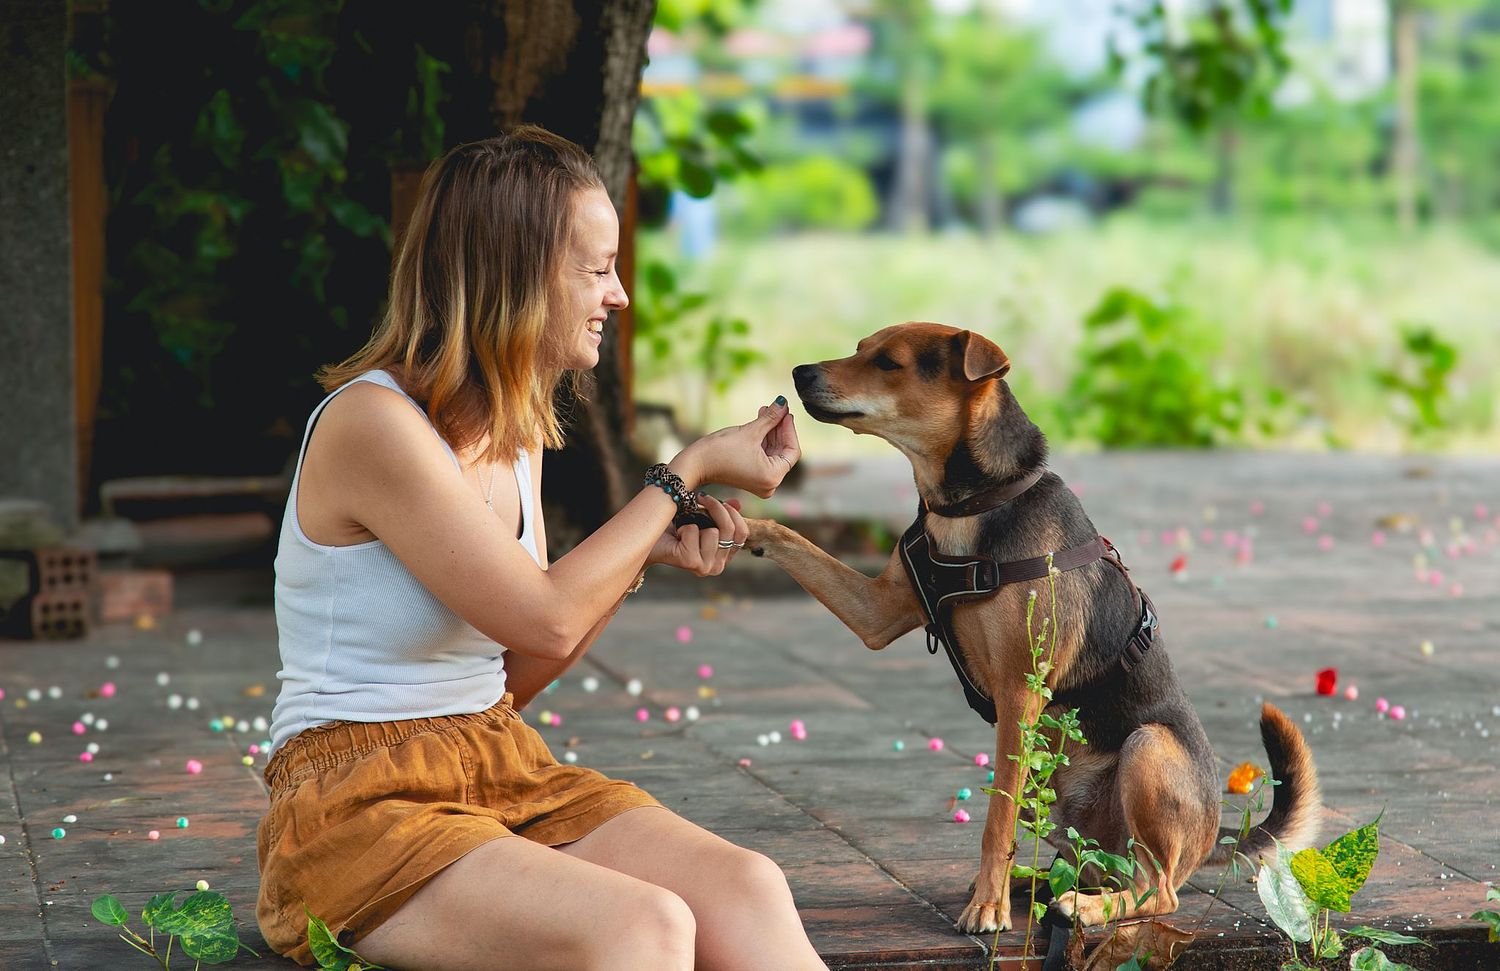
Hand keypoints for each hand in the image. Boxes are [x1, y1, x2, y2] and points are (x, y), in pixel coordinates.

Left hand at [647, 495, 748, 576]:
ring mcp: (705, 567)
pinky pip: (694, 532)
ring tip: (683, 527)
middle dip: (716, 508)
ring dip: (695, 522)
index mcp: (724, 557)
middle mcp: (717, 566)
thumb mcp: (701, 518)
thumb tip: (737, 503)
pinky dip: (683, 528)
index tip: (720, 500)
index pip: (741, 534)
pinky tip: (676, 536)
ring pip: (713, 532)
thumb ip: (721, 514)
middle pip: (730, 530)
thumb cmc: (674, 528)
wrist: (647, 540)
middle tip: (701, 498)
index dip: (733, 514)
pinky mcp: (691, 563)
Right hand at [672, 398, 800, 497]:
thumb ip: (771, 417)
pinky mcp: (752, 477)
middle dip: (779, 429)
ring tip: (766, 411)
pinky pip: (764, 457)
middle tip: (778, 408)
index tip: (786, 412)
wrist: (696, 464)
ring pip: (773, 452)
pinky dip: (763, 441)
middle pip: (783, 452)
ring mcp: (761, 482)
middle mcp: (770, 484)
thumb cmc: (720, 451)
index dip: (789, 429)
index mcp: (773, 477)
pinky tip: (760, 422)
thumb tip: (783, 403)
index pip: (792, 451)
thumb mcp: (750, 431)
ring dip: (770, 432)